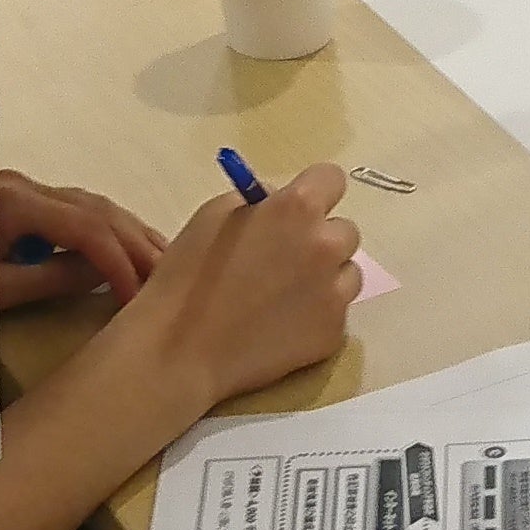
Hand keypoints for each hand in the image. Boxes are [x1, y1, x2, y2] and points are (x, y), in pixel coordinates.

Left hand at [0, 170, 163, 311]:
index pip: (86, 226)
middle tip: (171, 279)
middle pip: (97, 209)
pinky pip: (78, 212)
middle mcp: (25, 185)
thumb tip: (103, 273)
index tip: (140, 297)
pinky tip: (131, 248)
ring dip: (131, 235)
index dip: (120, 260)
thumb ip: (52, 279)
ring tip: (163, 265)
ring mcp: (24, 189)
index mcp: (14, 201)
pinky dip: (110, 232)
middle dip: (137, 245)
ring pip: (94, 206)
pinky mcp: (23, 201)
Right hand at [131, 166, 365, 406]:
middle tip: (283, 258)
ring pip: (347, 272)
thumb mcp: (213, 216)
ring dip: (325, 277)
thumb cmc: (188, 275)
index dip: (314, 192)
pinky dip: (316, 313)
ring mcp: (335, 294)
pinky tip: (280, 324)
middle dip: (319, 238)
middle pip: (344, 231)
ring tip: (283, 295)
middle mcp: (326, 246)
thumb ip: (257, 203)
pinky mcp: (333, 333)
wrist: (182, 350)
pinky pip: (335, 311)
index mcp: (297, 209)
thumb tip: (277, 204)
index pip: (332, 179)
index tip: (297, 210)